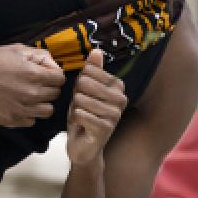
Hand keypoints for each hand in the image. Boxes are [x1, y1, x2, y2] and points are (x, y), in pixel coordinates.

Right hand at [0, 44, 64, 126]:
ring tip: (29, 97)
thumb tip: (53, 65)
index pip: (60, 79)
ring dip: (41, 103)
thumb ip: (40, 56)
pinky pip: (31, 121)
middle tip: (34, 84)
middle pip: (55, 95)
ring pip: (47, 111)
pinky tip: (18, 105)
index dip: (54, 75)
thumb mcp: (17, 50)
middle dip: (48, 88)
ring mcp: (21, 109)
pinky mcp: (10, 120)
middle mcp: (31, 94)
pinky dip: (28, 114)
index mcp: (34, 75)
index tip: (45, 75)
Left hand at [66, 49, 127, 167]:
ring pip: (81, 99)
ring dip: (75, 108)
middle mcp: (121, 99)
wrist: (84, 147)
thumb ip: (92, 71)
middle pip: (85, 83)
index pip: (90, 71)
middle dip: (76, 95)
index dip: (80, 82)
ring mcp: (115, 114)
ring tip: (82, 116)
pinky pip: (80, 114)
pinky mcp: (105, 128)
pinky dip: (75, 119)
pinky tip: (82, 125)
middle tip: (81, 106)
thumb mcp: (85, 90)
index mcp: (118, 86)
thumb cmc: (85, 116)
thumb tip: (97, 50)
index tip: (84, 94)